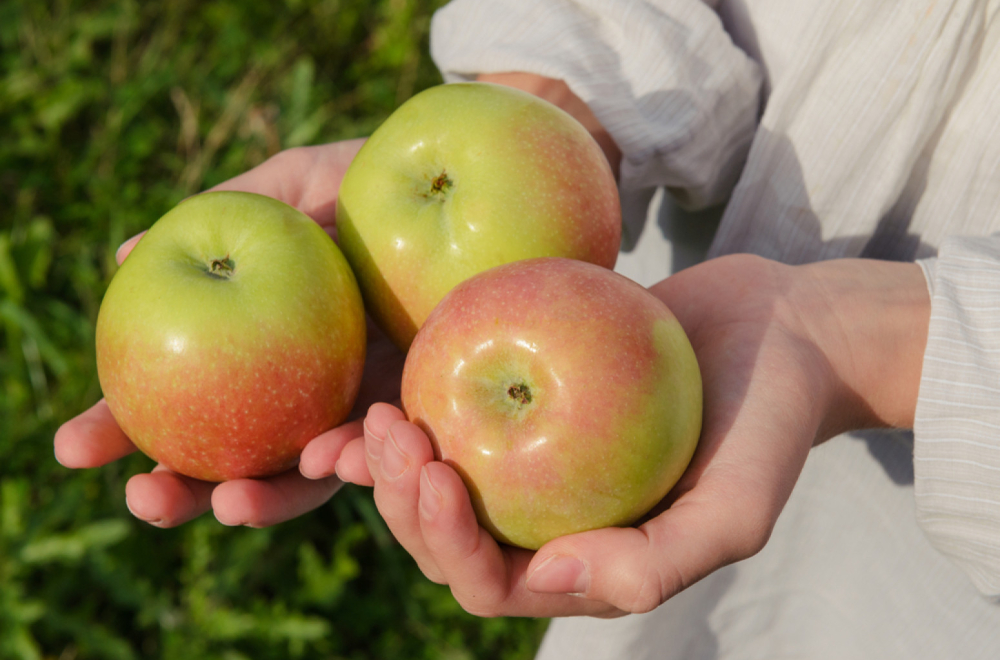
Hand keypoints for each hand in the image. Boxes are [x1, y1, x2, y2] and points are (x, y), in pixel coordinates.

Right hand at [55, 139, 406, 527]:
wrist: (484, 181)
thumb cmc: (383, 177)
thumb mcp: (301, 184)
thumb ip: (224, 214)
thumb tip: (125, 256)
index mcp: (263, 343)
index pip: (183, 395)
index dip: (127, 425)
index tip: (73, 447)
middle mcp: (308, 386)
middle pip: (233, 456)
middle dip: (181, 489)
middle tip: (143, 497)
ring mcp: (364, 405)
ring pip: (305, 477)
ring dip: (263, 499)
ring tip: (230, 502)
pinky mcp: (425, 412)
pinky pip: (387, 452)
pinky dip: (354, 462)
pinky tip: (328, 459)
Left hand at [346, 254, 928, 616]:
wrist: (782, 332)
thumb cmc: (769, 421)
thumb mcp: (738, 507)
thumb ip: (656, 563)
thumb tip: (544, 579)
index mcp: (586, 565)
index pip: (492, 583)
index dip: (448, 544)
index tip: (437, 469)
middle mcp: (550, 523)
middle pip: (447, 540)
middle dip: (403, 503)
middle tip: (388, 432)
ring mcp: (536, 465)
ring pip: (439, 483)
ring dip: (392, 465)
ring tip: (373, 415)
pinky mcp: (528, 403)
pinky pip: (459, 411)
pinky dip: (416, 402)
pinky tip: (386, 378)